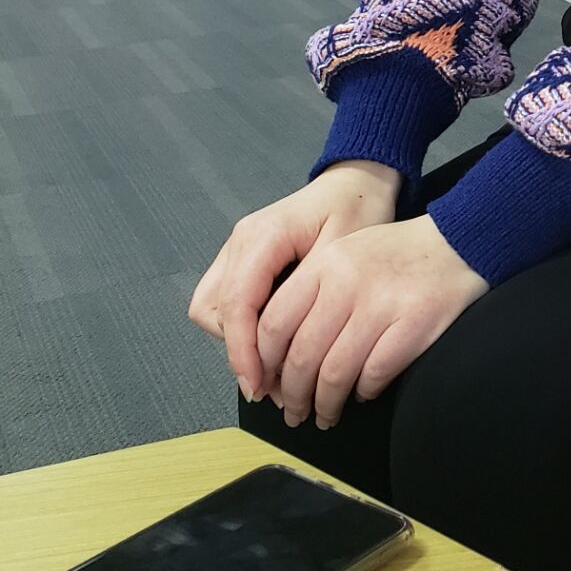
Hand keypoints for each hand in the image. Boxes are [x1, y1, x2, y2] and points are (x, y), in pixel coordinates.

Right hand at [188, 162, 401, 402]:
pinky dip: (242, 326)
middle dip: (239, 350)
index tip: (259, 388)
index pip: (237, 304)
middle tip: (276, 382)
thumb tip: (290, 353)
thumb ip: (311, 298)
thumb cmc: (358, 210)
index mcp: (263, 236)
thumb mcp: (345, 251)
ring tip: (277, 365)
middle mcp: (239, 241)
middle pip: (213, 311)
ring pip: (212, 308)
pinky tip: (276, 341)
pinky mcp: (242, 258)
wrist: (357, 181)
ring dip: (237, 340)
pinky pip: (226, 300)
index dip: (243, 352)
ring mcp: (236, 248)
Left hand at [256, 214, 489, 428]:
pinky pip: (374, 375)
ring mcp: (381, 304)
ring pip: (335, 374)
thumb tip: (277, 354)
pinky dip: (363, 392)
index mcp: (325, 263)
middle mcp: (347, 282)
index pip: (274, 324)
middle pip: (302, 356)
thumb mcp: (344, 253)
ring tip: (324, 416)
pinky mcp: (413, 324)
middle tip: (293, 412)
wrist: (457, 242)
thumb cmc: (397, 254)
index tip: (265, 384)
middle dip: (292, 396)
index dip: (263, 364)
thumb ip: (308, 292)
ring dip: (325, 404)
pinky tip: (363, 394)